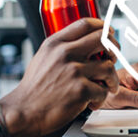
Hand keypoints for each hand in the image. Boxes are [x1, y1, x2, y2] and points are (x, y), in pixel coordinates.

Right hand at [0, 18, 118, 136]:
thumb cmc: (33, 89)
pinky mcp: (81, 90)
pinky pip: (103, 90)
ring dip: (112, 79)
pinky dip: (101, 99)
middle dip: (115, 49)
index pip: (86, 24)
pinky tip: (92, 103)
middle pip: (103, 40)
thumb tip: (84, 42)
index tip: (110, 32)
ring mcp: (74, 71)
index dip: (103, 26)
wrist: (23, 112)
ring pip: (109, 67)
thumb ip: (61, 48)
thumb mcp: (43, 58)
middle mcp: (65, 53)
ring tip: (107, 87)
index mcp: (56, 43)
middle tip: (114, 58)